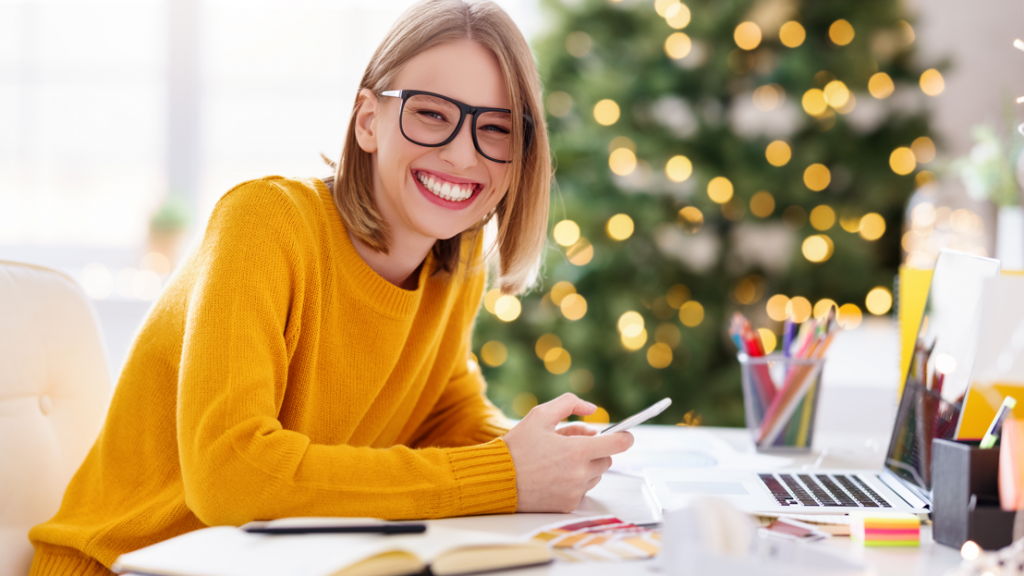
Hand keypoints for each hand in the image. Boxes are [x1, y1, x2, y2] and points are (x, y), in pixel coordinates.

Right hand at [502, 393, 633, 512]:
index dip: (624, 437)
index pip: (618, 444)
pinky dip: (575, 481)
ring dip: (586, 466)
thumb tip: (592, 408)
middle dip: (596, 450)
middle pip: (606, 459)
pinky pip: (583, 490)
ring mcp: (575, 491)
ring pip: (596, 475)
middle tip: (574, 444)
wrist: (498, 479)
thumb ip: (569, 404)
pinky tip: (554, 475)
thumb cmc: (518, 446)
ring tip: (560, 460)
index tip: (624, 434)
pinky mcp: (568, 504)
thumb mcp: (540, 415)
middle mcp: (580, 473)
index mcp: (577, 451)